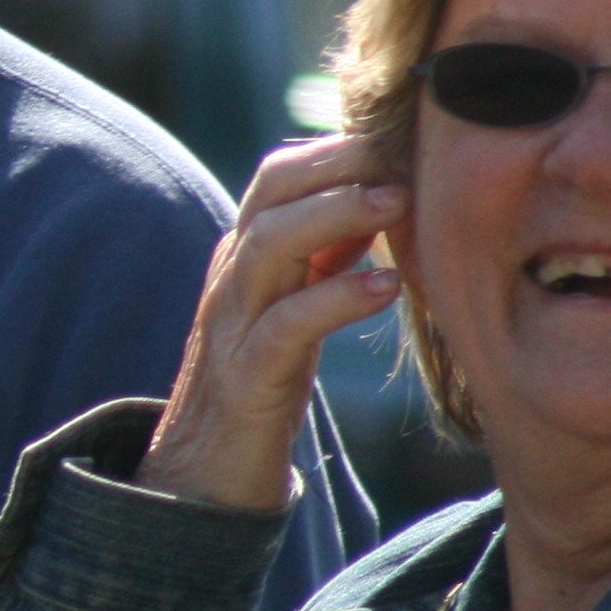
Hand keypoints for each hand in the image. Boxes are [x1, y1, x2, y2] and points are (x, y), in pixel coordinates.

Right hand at [140, 134, 404, 512]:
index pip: (280, 174)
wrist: (205, 471)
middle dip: (337, 163)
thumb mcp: (295, 303)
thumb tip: (383, 199)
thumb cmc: (264, 379)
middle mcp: (232, 276)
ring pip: (270, 244)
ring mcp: (231, 324)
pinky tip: (385, 289)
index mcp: (245, 254)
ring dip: (336, 214)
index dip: (337, 148)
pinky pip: (286, 324)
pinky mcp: (245, 376)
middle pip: (271, 192)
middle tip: (404, 156)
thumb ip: (326, 254)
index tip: (401, 139)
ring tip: (398, 202)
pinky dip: (336, 298)